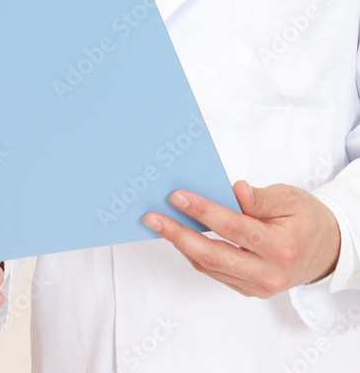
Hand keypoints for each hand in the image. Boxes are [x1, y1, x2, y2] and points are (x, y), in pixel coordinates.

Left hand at [142, 180, 340, 297]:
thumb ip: (260, 198)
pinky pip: (216, 272)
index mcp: (280, 247)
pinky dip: (195, 253)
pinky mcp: (250, 289)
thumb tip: (234, 190)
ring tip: (159, 223)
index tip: (177, 197)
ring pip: (210, 266)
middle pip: (213, 255)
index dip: (203, 211)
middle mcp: (268, 273)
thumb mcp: (290, 198)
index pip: (233, 228)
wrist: (328, 249)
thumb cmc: (308, 218)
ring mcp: (258, 286)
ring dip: (181, 244)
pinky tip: (181, 235)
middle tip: (152, 217)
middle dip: (178, 234)